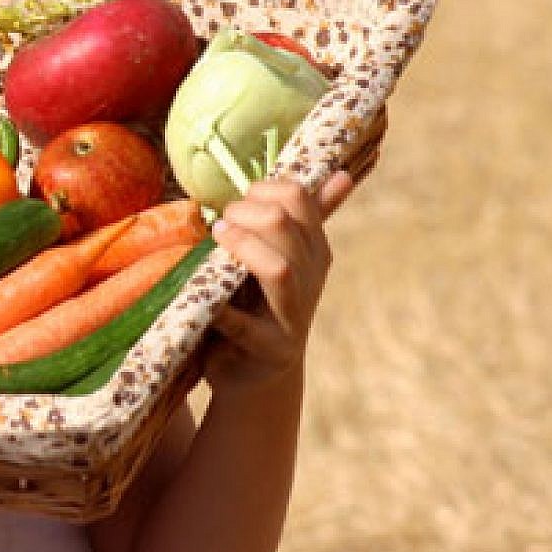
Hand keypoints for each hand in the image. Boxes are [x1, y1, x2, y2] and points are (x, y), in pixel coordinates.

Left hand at [204, 170, 354, 392]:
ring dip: (241, 248)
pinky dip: (224, 310)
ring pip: (279, 268)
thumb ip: (305, 219)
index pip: (299, 199)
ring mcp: (292, 316)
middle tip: (223, 223)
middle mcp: (310, 279)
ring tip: (216, 240)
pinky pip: (244, 325)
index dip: (263, 189)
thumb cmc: (261, 306)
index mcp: (314, 251)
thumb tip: (342, 175)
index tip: (241, 200)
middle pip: (286, 226)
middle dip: (246, 214)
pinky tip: (209, 301)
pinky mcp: (269, 349)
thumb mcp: (284, 259)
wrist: (255, 375)